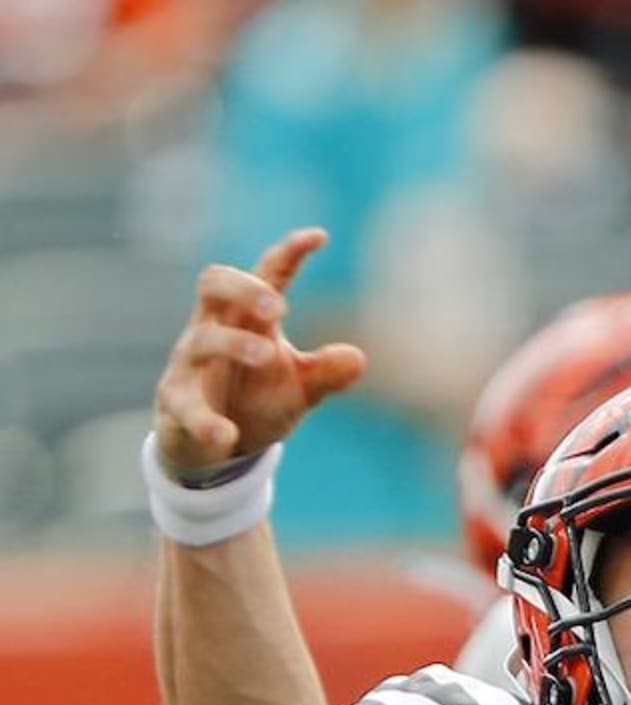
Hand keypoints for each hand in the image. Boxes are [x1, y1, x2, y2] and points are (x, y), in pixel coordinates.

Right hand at [155, 227, 366, 469]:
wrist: (214, 446)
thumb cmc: (256, 400)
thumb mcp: (299, 388)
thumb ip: (325, 372)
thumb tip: (359, 358)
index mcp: (247, 318)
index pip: (266, 275)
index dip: (288, 254)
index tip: (319, 237)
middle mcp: (213, 329)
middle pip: (214, 283)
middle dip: (244, 288)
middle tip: (278, 308)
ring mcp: (190, 364)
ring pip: (201, 340)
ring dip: (235, 344)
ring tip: (267, 355)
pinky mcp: (176, 402)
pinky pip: (185, 407)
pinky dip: (206, 422)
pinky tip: (228, 437)